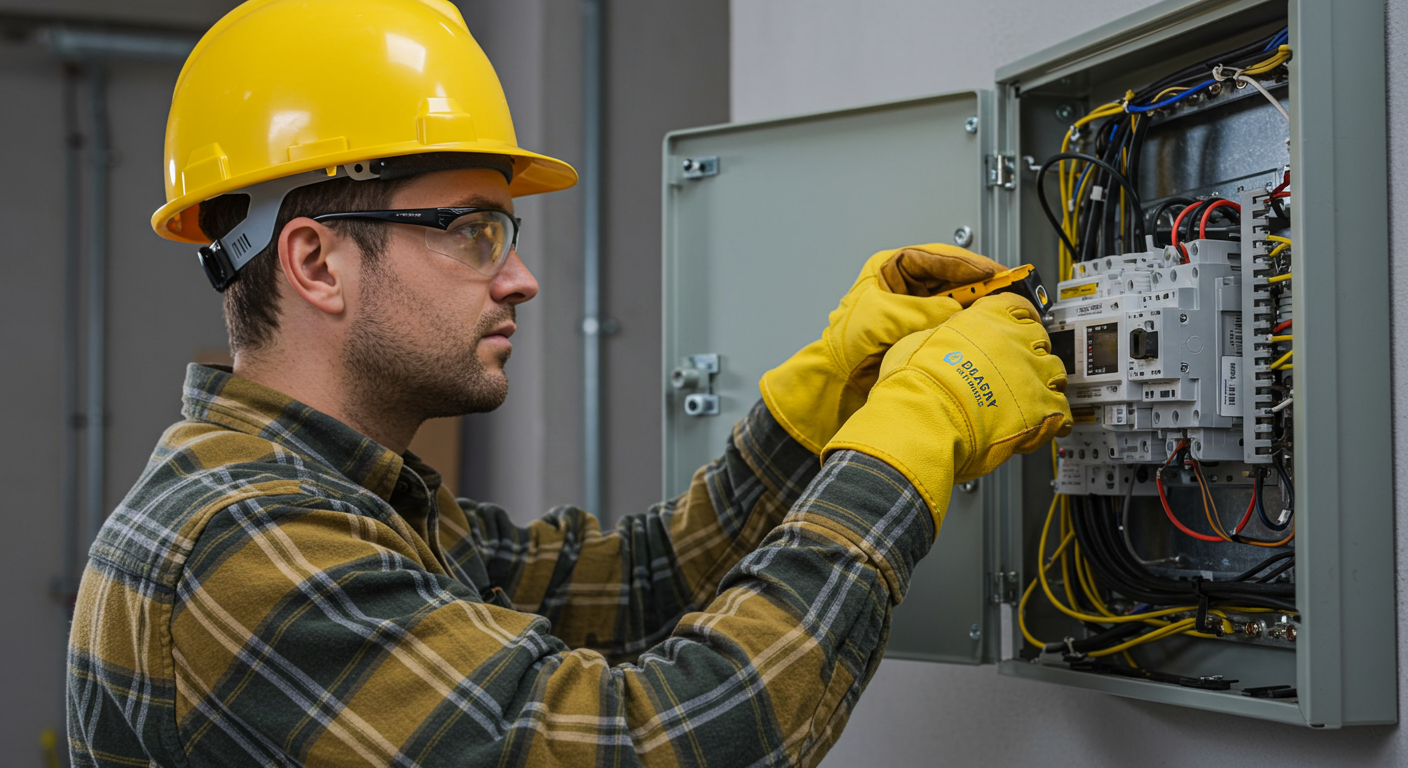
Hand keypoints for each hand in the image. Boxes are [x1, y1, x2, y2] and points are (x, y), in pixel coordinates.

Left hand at [760, 243, 1001, 453]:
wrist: (838, 377)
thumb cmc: (846, 342)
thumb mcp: (885, 317)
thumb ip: (923, 310)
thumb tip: (956, 309)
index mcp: (891, 267)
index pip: (938, 257)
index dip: (969, 264)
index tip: (995, 272)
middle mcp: (906, 283)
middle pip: (952, 275)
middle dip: (979, 283)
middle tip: (1006, 289)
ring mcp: (915, 305)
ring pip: (955, 297)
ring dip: (975, 303)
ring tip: (999, 306)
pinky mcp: (922, 327)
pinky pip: (951, 319)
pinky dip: (966, 322)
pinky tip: (980, 325)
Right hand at [823, 293, 1071, 531]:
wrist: (925, 417)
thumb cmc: (916, 381)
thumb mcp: (920, 339)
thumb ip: (944, 336)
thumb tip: (942, 340)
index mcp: (990, 317)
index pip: (1018, 307)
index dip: (1018, 319)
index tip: (1017, 326)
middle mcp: (1017, 340)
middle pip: (1040, 340)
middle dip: (1031, 353)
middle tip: (1017, 367)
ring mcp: (1033, 374)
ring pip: (1056, 374)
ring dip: (1046, 384)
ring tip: (1031, 397)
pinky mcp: (1041, 411)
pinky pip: (1063, 414)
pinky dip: (1056, 421)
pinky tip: (1045, 426)